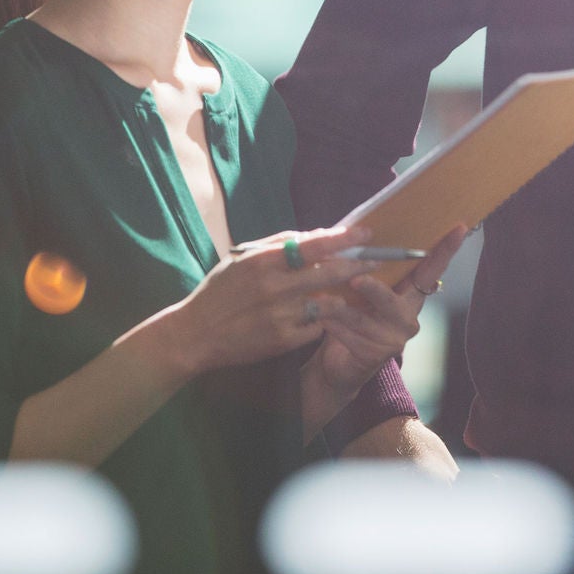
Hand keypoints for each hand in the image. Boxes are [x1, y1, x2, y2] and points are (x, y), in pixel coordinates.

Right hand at [156, 225, 376, 375]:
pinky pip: (316, 327)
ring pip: (328, 302)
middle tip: (376, 260)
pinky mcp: (283, 340)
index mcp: (263, 261)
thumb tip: (314, 236)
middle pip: (329, 273)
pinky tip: (320, 316)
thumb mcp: (242, 258)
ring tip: (354, 290)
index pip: (314, 245)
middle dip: (358, 265)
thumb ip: (277, 245)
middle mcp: (274, 287)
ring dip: (343, 295)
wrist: (196, 334)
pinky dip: (321, 320)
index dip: (344, 238)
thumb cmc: (220, 290)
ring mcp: (280, 315)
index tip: (366, 232)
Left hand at [305, 226, 467, 404]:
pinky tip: (318, 317)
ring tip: (320, 297)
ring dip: (339, 307)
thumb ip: (366, 266)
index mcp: (410, 294)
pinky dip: (330, 324)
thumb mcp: (362, 288)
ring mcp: (394, 339)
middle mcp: (408, 317)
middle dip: (372, 289)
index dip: (445, 249)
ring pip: (362, 318)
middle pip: (392, 299)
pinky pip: (349, 335)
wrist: (339, 362)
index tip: (460, 227)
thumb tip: (353, 231)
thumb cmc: (352, 313)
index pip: (431, 269)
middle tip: (354, 280)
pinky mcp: (374, 356)